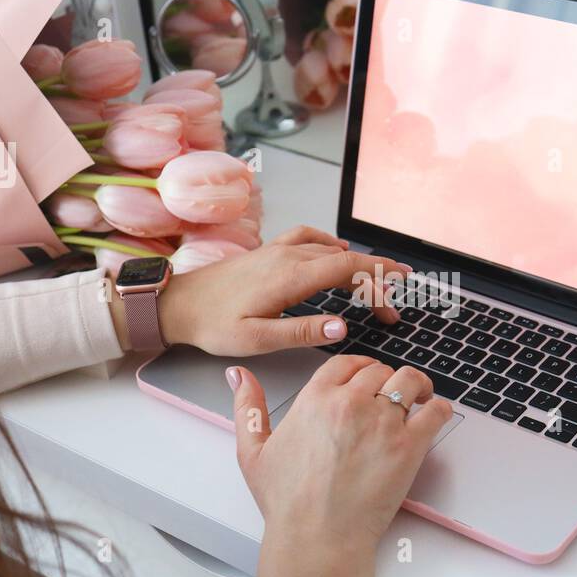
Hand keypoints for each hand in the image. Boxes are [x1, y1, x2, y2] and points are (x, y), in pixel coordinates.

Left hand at [115, 226, 410, 353]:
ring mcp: (277, 250)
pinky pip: (308, 238)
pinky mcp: (268, 252)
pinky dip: (330, 244)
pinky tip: (336, 249)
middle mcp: (286, 257)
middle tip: (395, 296)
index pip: (347, 269)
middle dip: (375, 275)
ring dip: (357, 261)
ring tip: (376, 277)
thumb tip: (342, 326)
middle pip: (345, 257)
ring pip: (329, 248)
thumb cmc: (212, 323)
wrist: (177, 304)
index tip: (399, 291)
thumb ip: (302, 331)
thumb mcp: (258, 338)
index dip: (378, 277)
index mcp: (289, 277)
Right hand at [228, 355, 452, 576]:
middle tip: (389, 395)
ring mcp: (383, 423)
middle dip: (384, 380)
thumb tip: (239, 376)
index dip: (359, 367)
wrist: (317, 538)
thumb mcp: (253, 452)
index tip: (365, 378)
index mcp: (315, 399)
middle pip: (379, 370)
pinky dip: (438, 408)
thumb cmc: (288, 503)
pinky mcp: (409, 446)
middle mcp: (351, 403)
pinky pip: (436, 411)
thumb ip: (247, 408)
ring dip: (414, 385)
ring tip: (417, 396)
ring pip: (408, 381)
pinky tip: (432, 415)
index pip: (346, 363)